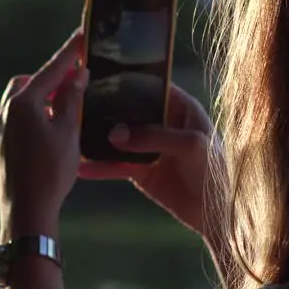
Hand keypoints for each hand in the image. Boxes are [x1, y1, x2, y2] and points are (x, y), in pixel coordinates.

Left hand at [0, 30, 88, 239]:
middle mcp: (6, 112)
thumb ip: (72, 99)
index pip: (52, 70)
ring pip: (21, 101)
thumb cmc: (51, 172)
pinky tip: (50, 129)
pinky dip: (35, 116)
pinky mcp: (0, 146)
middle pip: (30, 82)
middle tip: (76, 79)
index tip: (82, 34)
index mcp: (23, 103)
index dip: (70, 52)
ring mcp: (0, 130)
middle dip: (52, 78)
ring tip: (66, 106)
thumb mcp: (69, 132)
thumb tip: (76, 74)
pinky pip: (17, 120)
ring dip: (42, 98)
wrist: (26, 212)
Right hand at [79, 84, 215, 237]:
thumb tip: (115, 134)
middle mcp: (163, 124)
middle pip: (129, 111)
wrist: (218, 213)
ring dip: (98, 138)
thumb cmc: (215, 172)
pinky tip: (81, 167)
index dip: (129, 80)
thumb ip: (154, 137)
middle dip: (106, 108)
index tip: (101, 74)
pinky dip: (100, 168)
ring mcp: (151, 148)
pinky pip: (117, 166)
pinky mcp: (142, 172)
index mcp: (181, 108)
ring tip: (71, 133)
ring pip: (119, 139)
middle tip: (75, 102)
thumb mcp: (190, 146)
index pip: (152, 86)